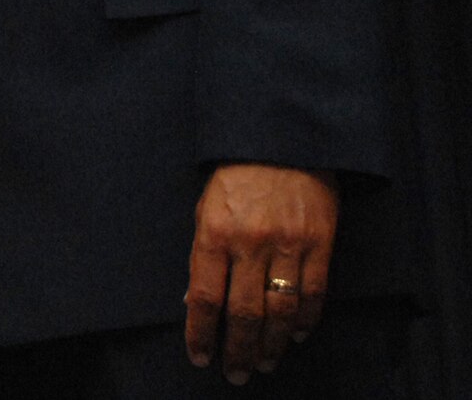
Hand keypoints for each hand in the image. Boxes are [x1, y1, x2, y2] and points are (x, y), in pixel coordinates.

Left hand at [185, 164, 338, 384]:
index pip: (204, 296)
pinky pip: (313, 293)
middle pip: (243, 312)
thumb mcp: (205, 208)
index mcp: (214, 232)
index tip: (200, 356)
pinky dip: (304, 321)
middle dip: (237, 349)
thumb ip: (202, 254)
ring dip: (270, 343)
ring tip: (263, 362)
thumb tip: (193, 300)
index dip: (201, 332)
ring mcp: (288, 244)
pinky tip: (294, 335)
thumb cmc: (236, 176)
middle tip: (235, 373)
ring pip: (279, 310)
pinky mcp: (320, 242)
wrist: (281, 140)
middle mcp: (250, 243)